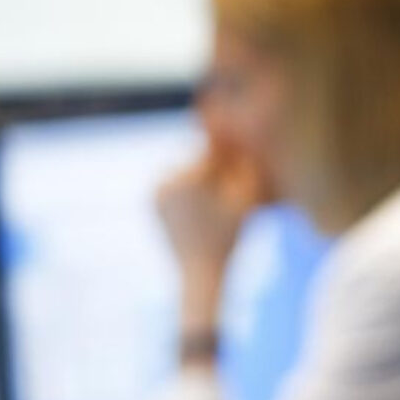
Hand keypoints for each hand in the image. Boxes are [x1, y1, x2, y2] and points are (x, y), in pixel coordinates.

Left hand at [156, 140, 272, 337]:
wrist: (200, 271)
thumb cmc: (231, 235)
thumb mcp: (247, 197)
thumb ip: (244, 161)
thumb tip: (238, 128)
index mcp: (191, 177)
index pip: (217, 153)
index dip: (234, 162)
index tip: (243, 175)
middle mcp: (167, 179)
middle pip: (200, 161)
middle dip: (216, 170)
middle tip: (228, 194)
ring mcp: (156, 189)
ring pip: (187, 170)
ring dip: (202, 176)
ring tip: (215, 200)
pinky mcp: (152, 198)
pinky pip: (175, 181)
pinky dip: (188, 187)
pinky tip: (201, 203)